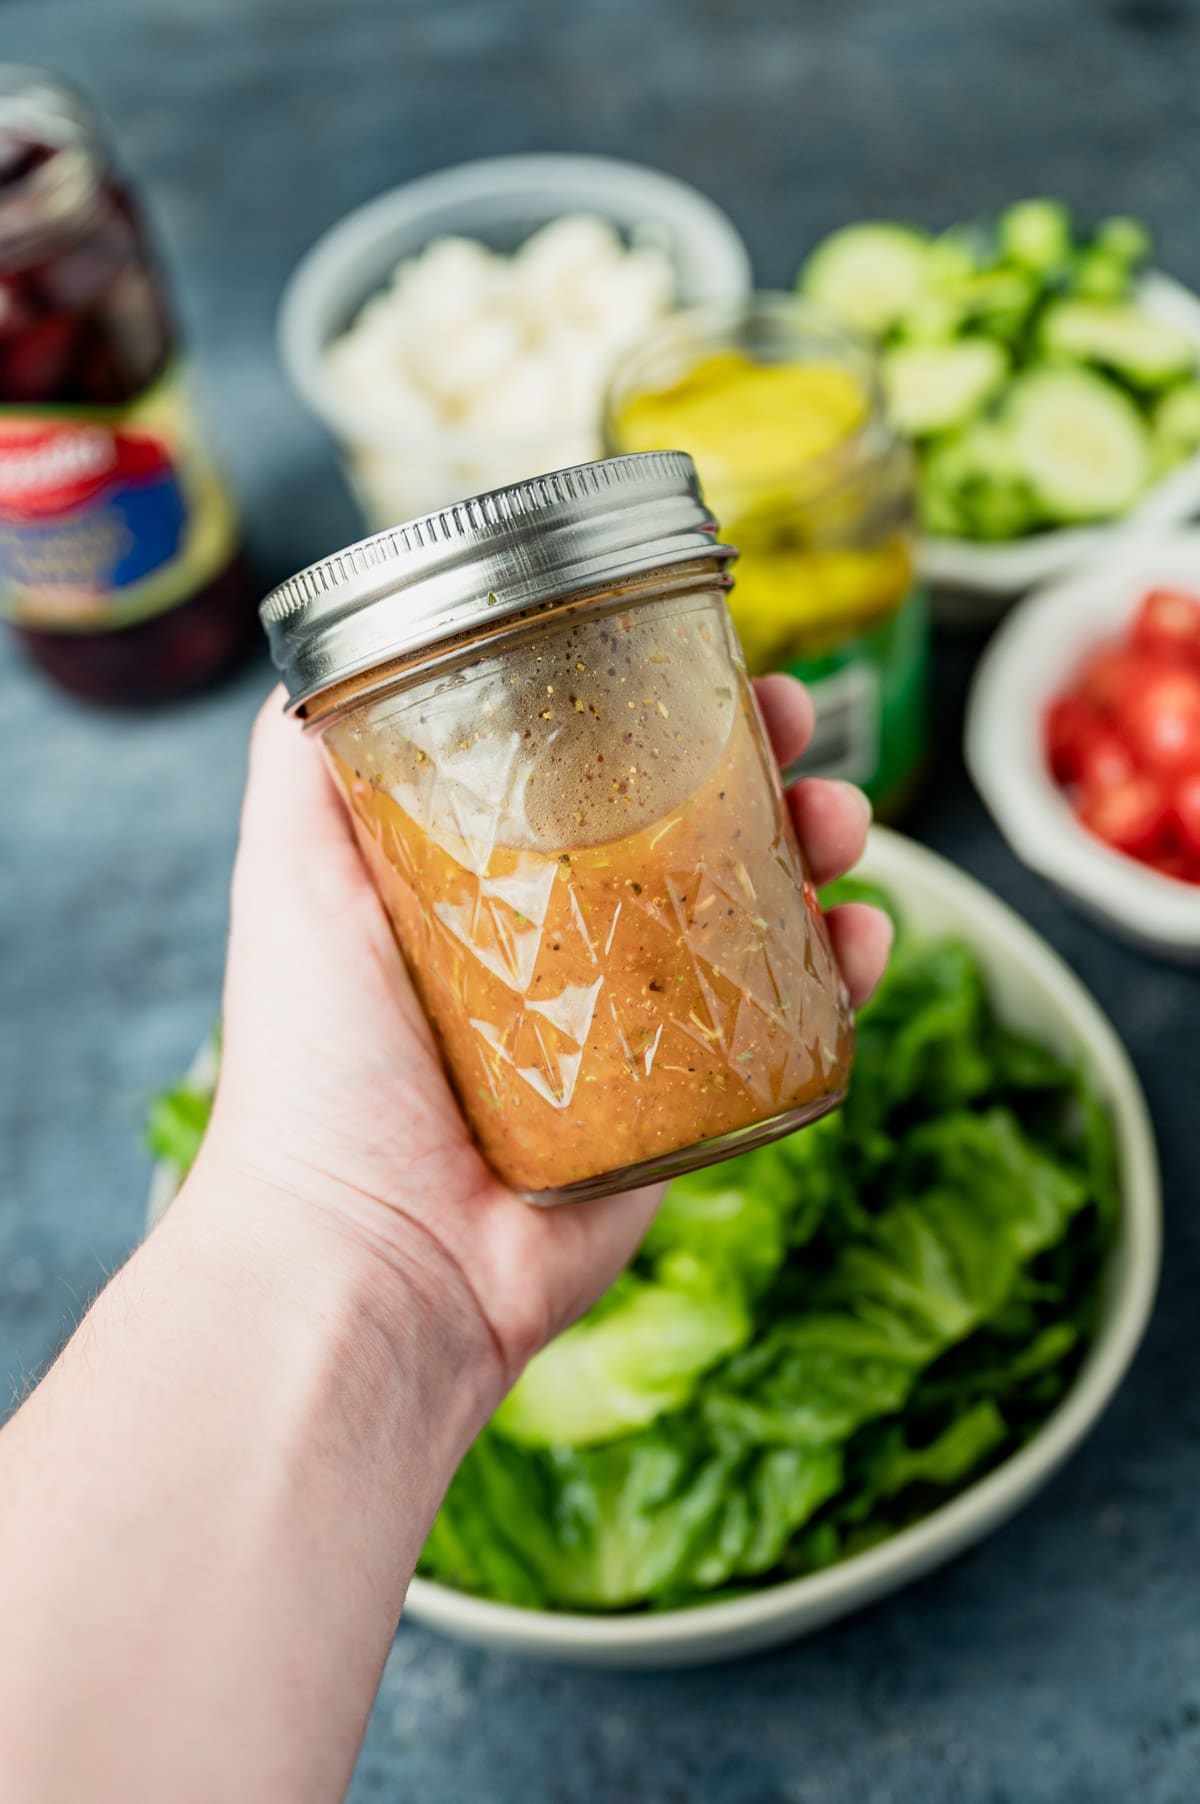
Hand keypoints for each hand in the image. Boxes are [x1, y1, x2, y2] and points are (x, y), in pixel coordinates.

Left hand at [199, 675, 891, 1414]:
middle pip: (694, 829)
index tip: (705, 663)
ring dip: (817, 851)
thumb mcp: (290, 878)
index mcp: (490, 885)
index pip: (597, 771)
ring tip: (841, 824)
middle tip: (793, 728)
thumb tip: (317, 662)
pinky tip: (859, 939)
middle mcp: (570, 947)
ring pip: (757, 914)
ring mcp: (635, 1028)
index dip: (660, 711)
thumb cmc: (320, 1065)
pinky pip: (787, 1026)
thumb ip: (298, 764)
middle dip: (759, 766)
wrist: (374, 1258)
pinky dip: (841, 973)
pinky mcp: (688, 1107)